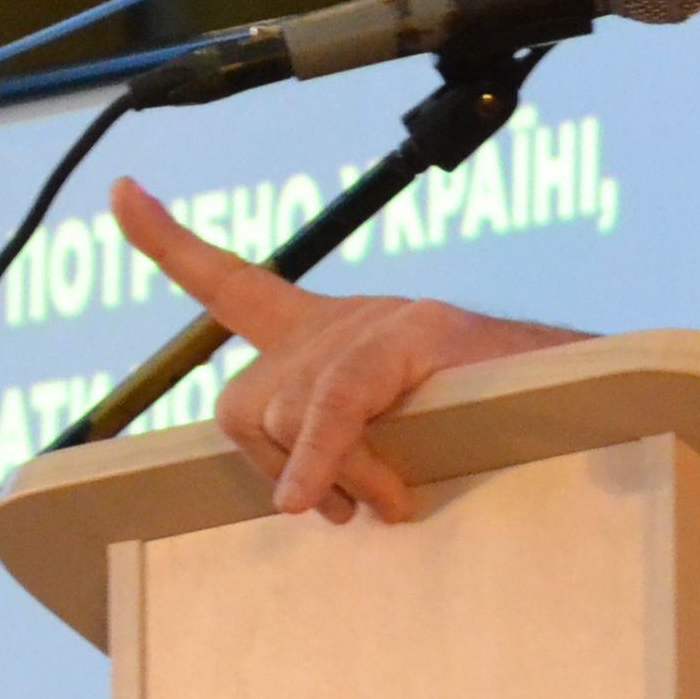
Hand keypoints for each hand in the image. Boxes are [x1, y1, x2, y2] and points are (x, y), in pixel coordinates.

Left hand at [106, 177, 576, 525]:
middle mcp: (342, 317)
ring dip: (335, 477)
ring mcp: (377, 322)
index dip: (170, 243)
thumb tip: (291, 498)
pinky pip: (336, 410)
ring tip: (399, 497)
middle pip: (244, 402)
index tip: (119, 192)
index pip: (232, 282)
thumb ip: (330, 454)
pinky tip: (336, 500)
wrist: (580, 404)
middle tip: (349, 506)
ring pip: (286, 415)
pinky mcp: (414, 337)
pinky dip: (325, 461)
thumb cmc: (484, 437)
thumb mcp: (388, 447)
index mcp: (328, 334)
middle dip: (281, 468)